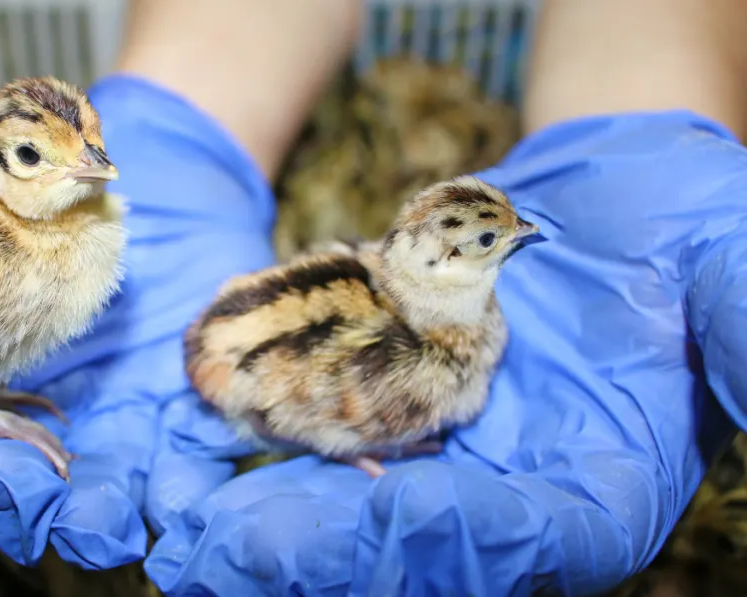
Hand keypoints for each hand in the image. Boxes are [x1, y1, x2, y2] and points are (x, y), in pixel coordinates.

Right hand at [0, 75, 276, 588]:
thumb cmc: (38, 174)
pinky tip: (196, 529)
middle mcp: (31, 420)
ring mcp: (110, 429)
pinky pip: (198, 484)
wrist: (152, 166)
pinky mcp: (188, 422)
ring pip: (97, 509)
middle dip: (1, 504)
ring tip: (100, 519)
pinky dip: (202, 516)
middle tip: (13, 487)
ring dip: (93, 525)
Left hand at [141, 110, 746, 595]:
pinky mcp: (390, 414)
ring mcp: (443, 463)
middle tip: (216, 556)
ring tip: (182, 537)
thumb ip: (745, 322)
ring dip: (266, 531)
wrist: (607, 197)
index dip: (433, 538)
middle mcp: (509, 498)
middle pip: (408, 549)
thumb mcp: (732, 260)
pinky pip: (320, 446)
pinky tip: (193, 463)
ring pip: (348, 514)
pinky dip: (260, 458)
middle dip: (314, 555)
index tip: (351, 523)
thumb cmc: (687, 227)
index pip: (516, 536)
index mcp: (595, 492)